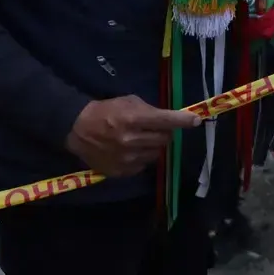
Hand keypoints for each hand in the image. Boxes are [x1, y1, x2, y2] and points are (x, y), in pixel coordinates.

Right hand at [65, 95, 199, 177]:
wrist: (77, 129)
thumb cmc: (106, 111)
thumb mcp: (129, 102)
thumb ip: (150, 111)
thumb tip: (170, 119)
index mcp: (134, 119)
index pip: (166, 120)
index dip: (183, 120)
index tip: (196, 120)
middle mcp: (131, 140)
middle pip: (165, 139)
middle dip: (165, 133)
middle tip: (157, 128)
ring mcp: (126, 158)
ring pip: (157, 153)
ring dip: (154, 146)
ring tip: (141, 139)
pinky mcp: (121, 171)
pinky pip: (144, 165)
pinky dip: (142, 157)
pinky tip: (131, 150)